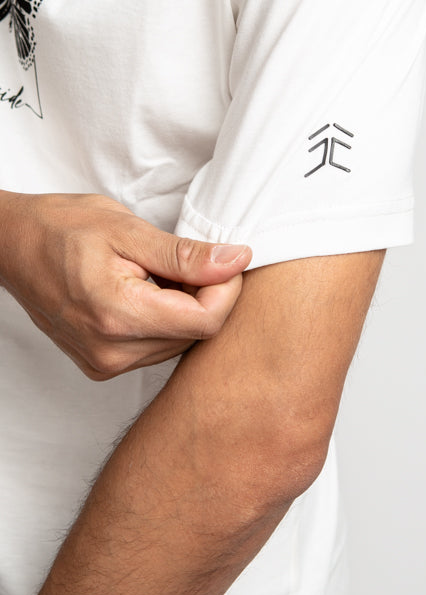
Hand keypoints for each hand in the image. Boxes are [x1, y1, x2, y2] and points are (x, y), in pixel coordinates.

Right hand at [0, 192, 250, 379]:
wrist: (14, 246)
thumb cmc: (63, 229)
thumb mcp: (129, 230)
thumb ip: (185, 254)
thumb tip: (235, 260)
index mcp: (119, 316)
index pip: (206, 322)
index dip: (227, 289)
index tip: (226, 259)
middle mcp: (112, 353)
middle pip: (195, 335)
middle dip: (205, 295)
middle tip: (185, 259)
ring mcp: (104, 364)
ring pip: (179, 343)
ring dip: (184, 307)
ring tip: (158, 272)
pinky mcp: (102, 365)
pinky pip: (156, 348)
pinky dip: (163, 319)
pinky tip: (146, 291)